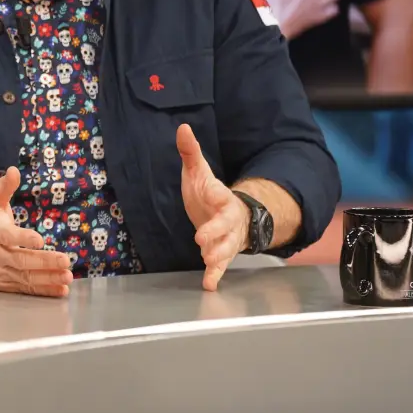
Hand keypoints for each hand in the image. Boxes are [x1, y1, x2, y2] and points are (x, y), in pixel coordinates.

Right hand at [0, 168, 73, 296]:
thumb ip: (3, 188)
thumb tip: (14, 170)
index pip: (8, 237)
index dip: (23, 239)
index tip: (39, 240)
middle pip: (21, 260)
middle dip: (44, 262)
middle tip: (65, 261)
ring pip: (25, 278)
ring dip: (48, 279)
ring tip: (67, 277)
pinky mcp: (3, 286)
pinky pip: (24, 290)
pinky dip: (43, 292)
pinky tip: (60, 291)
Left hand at [177, 124, 249, 291]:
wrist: (229, 214)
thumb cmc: (209, 193)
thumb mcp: (198, 171)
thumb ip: (191, 152)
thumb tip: (183, 127)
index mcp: (221, 197)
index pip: (219, 193)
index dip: (214, 192)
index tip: (209, 189)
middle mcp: (227, 219)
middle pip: (225, 226)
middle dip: (215, 231)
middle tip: (201, 238)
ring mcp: (227, 238)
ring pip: (226, 248)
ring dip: (217, 255)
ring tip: (208, 262)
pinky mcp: (222, 253)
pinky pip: (221, 265)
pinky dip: (216, 275)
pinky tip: (209, 284)